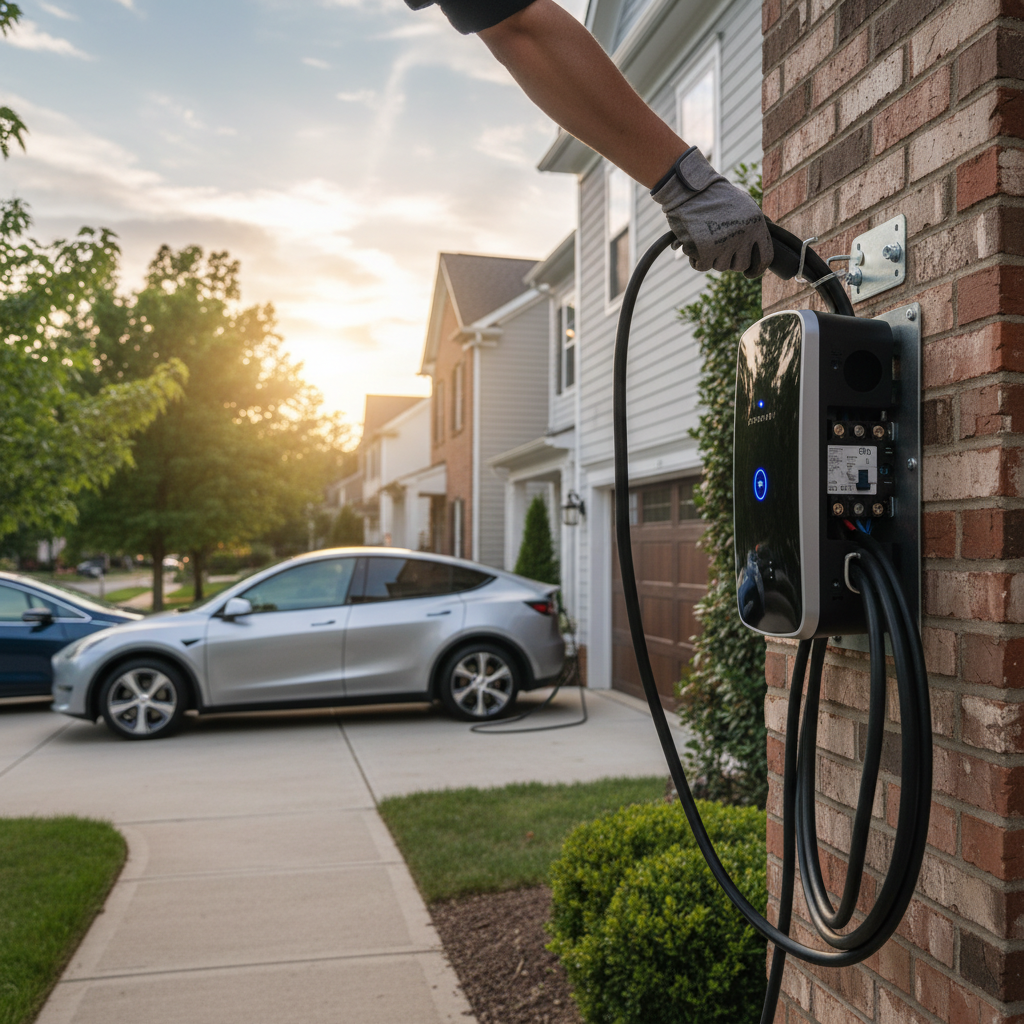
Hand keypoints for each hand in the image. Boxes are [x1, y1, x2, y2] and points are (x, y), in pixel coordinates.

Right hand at [651, 147, 772, 278]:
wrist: (689, 188)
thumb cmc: (714, 195)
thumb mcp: (743, 204)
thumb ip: (753, 225)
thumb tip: (759, 246)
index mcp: (757, 224)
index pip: (764, 257)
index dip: (757, 269)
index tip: (748, 273)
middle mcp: (744, 236)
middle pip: (740, 265)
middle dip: (729, 260)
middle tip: (718, 248)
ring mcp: (725, 244)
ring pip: (720, 266)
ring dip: (711, 257)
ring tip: (704, 238)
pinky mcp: (705, 251)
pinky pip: (702, 266)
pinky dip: (696, 259)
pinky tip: (693, 244)